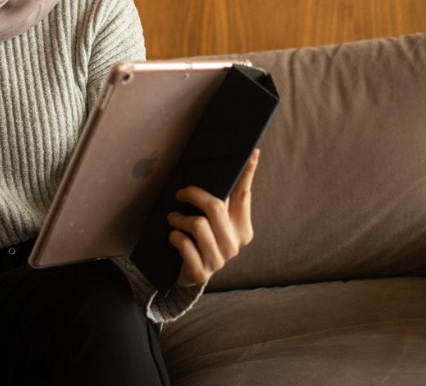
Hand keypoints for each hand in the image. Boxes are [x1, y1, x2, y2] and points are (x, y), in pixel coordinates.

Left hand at [167, 148, 259, 286]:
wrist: (190, 274)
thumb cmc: (203, 239)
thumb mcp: (215, 221)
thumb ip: (224, 200)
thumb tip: (235, 163)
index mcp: (243, 229)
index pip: (244, 195)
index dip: (247, 174)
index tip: (251, 152)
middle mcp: (235, 245)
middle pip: (215, 207)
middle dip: (194, 195)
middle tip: (180, 193)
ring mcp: (219, 260)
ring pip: (198, 225)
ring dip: (180, 218)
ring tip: (173, 218)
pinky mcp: (201, 272)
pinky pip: (184, 244)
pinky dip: (175, 237)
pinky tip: (173, 236)